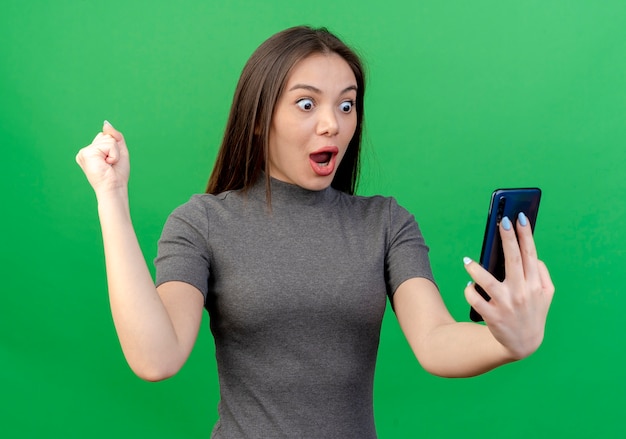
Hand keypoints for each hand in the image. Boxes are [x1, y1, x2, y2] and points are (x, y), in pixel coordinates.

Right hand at [76, 121, 129, 197]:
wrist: (114, 188)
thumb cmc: (117, 174)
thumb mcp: (120, 151)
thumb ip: (114, 136)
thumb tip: (105, 124)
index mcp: (90, 152)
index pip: (105, 136)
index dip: (114, 147)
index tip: (111, 162)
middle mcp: (85, 152)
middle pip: (106, 136)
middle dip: (115, 149)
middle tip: (111, 164)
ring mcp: (84, 152)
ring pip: (108, 139)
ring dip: (115, 153)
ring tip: (109, 165)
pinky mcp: (87, 153)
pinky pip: (108, 144)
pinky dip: (114, 154)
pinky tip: (107, 164)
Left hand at [463, 213, 554, 359]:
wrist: (522, 345)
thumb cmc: (532, 313)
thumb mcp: (546, 295)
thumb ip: (543, 274)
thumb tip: (534, 255)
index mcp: (535, 284)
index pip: (530, 254)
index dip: (525, 235)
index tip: (519, 217)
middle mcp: (522, 292)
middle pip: (512, 259)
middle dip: (507, 238)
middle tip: (501, 221)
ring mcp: (507, 304)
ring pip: (487, 280)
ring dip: (475, 268)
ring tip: (467, 261)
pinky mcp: (492, 316)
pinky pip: (475, 298)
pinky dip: (469, 290)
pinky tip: (468, 286)